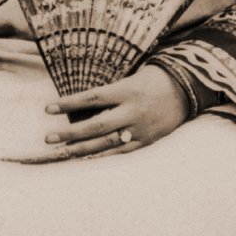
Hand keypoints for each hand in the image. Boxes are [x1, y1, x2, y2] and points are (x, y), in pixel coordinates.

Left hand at [15, 65, 190, 166]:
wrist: (188, 89)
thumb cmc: (154, 78)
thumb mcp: (132, 77)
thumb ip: (110, 93)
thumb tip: (82, 104)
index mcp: (128, 90)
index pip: (92, 98)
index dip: (68, 103)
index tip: (48, 109)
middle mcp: (133, 111)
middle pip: (95, 125)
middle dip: (69, 133)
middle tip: (48, 138)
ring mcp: (140, 128)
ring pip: (105, 142)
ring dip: (81, 148)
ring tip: (62, 151)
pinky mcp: (147, 140)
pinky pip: (120, 151)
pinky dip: (102, 155)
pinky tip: (85, 158)